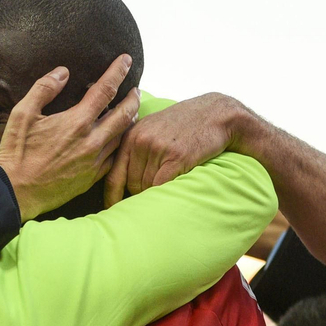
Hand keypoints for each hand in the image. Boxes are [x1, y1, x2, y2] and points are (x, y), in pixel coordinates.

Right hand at [0, 56, 139, 221]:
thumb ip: (44, 89)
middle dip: (134, 98)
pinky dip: (119, 143)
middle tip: (136, 89)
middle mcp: (92, 141)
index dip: (117, 72)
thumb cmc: (17, 153)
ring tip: (130, 111)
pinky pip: (115, 156)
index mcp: (76, 122)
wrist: (16, 192)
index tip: (125, 60)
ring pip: (122, 136)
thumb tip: (62, 72)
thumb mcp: (22, 114)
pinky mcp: (93, 177)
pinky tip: (116, 138)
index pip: (105, 90)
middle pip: (125, 114)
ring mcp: (95, 161)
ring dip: (129, 120)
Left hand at [103, 93, 246, 205]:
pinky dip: (166, 192)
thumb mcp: (152, 128)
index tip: (111, 212)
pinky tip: (174, 186)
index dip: (111, 198)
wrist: (215, 113)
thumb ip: (134, 149)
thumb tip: (122, 184)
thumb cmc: (184, 124)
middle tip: (156, 190)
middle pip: (132, 185)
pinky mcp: (177, 157)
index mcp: (131, 136)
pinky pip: (162, 186)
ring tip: (170, 181)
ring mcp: (158, 148)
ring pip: (148, 188)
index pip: (113, 176)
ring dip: (157, 192)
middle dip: (142, 193)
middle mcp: (141, 141)